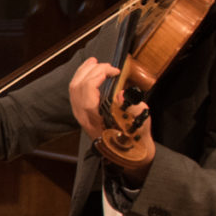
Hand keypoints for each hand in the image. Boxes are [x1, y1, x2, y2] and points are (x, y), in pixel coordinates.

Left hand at [68, 57, 153, 173]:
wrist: (129, 154)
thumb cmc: (135, 140)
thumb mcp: (141, 126)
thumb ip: (134, 110)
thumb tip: (122, 94)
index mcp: (96, 121)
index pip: (87, 92)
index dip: (98, 76)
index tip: (115, 71)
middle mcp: (84, 118)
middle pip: (78, 87)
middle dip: (92, 70)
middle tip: (109, 66)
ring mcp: (80, 115)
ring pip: (73, 88)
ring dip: (83, 72)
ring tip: (94, 61)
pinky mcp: (81, 113)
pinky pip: (75, 92)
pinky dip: (80, 78)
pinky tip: (88, 70)